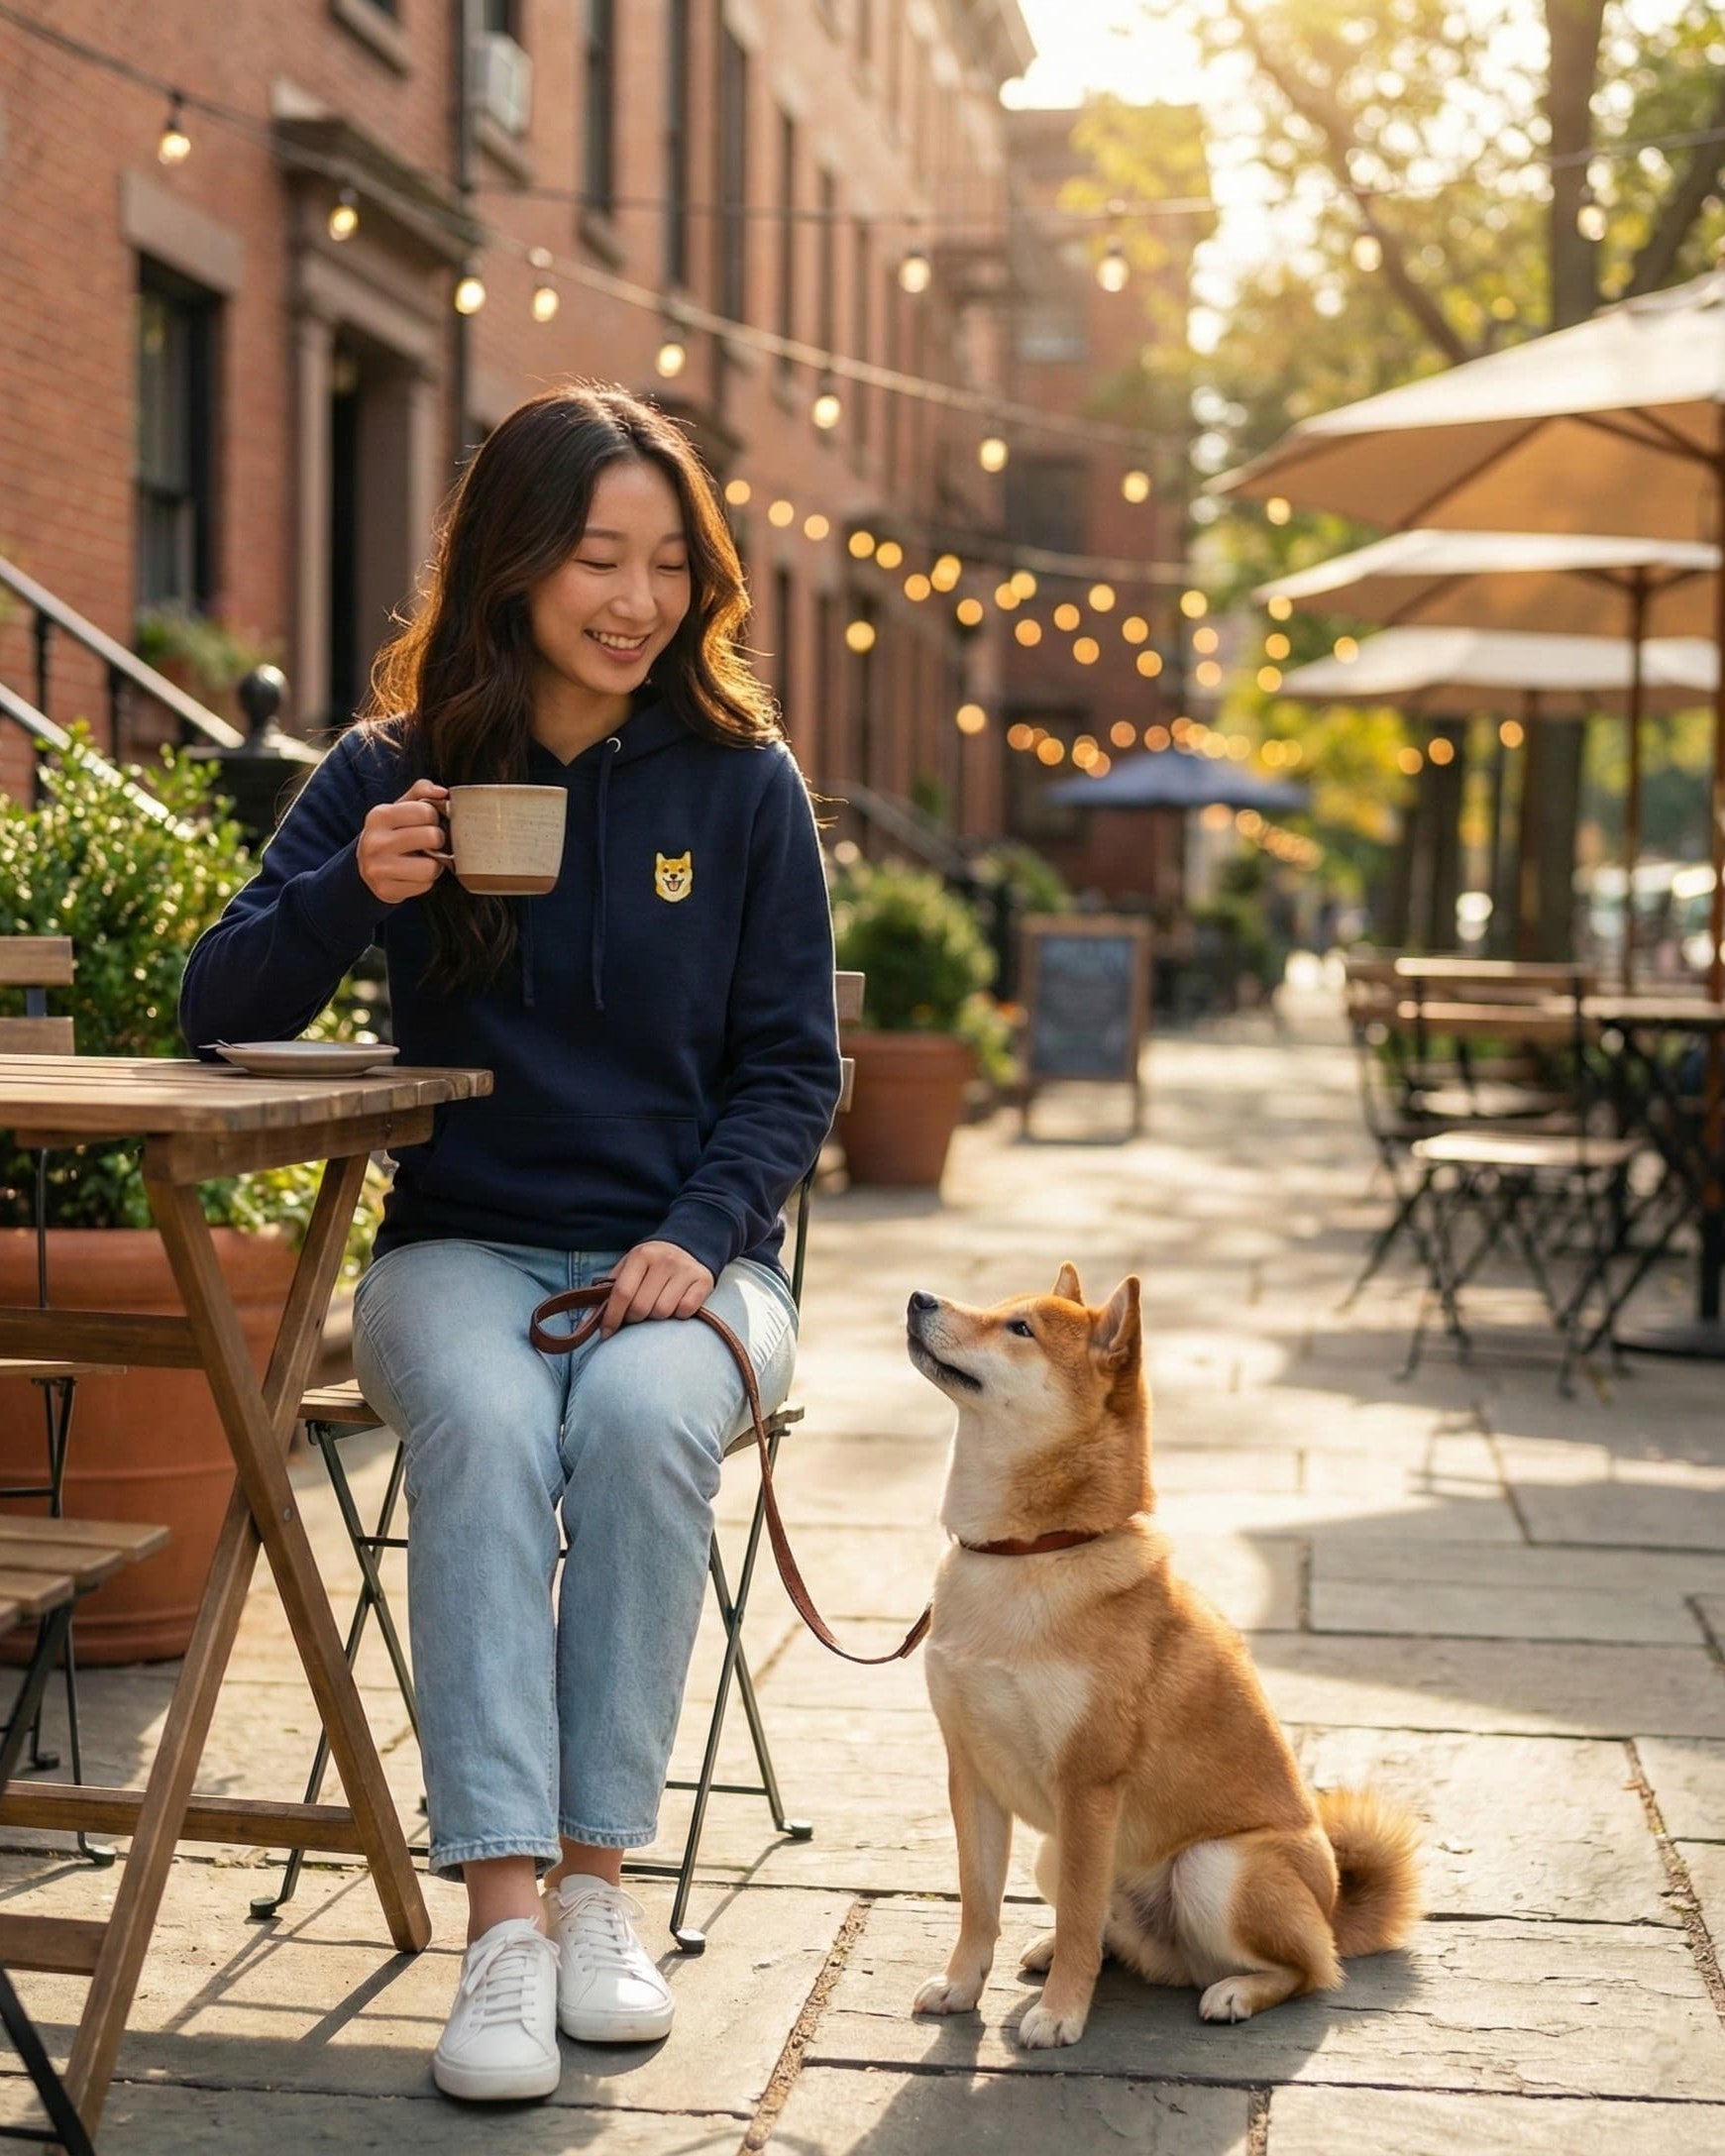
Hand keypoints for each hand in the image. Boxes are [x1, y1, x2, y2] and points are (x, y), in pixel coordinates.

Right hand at [356, 779, 450, 904]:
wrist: (366, 866)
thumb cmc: (390, 833)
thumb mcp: (399, 808)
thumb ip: (421, 792)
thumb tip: (442, 793)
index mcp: (379, 815)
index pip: (426, 811)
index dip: (433, 817)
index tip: (426, 822)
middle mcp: (375, 841)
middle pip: (432, 837)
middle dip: (437, 840)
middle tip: (429, 843)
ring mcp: (378, 868)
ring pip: (431, 867)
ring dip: (434, 864)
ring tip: (423, 860)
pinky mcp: (385, 890)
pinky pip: (424, 886)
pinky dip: (425, 881)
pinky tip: (414, 874)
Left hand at [601, 1241, 715, 1334]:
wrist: (690, 1244)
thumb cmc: (651, 1264)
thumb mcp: (629, 1268)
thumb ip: (609, 1292)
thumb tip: (588, 1322)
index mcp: (641, 1255)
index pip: (622, 1292)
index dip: (612, 1317)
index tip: (607, 1334)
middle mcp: (664, 1260)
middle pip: (642, 1307)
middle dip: (635, 1318)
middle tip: (637, 1315)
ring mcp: (685, 1270)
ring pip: (663, 1312)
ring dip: (656, 1317)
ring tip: (656, 1307)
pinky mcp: (703, 1281)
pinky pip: (686, 1311)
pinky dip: (678, 1314)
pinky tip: (676, 1304)